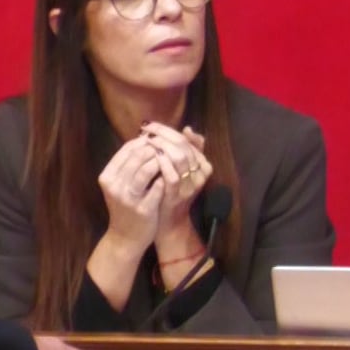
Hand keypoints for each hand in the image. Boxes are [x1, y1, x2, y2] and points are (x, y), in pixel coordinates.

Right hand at [96, 135, 164, 255]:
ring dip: (161, 161)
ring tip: (170, 161)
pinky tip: (171, 177)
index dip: (145, 141)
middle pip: (138, 155)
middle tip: (167, 148)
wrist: (125, 238)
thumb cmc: (125, 206)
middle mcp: (115, 186)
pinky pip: (158, 187)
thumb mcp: (119, 184)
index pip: (127, 149)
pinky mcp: (143, 209)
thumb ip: (128, 163)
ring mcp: (128, 198)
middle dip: (155, 148)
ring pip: (148, 168)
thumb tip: (145, 136)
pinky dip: (166, 179)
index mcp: (107, 176)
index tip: (158, 140)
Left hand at [143, 123, 210, 253]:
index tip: (152, 125)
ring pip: (180, 157)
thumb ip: (186, 151)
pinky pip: (172, 176)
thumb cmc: (170, 193)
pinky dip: (161, 163)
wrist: (168, 223)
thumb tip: (188, 129)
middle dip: (163, 134)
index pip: (187, 140)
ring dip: (161, 145)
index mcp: (203, 166)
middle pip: (183, 145)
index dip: (168, 130)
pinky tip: (150, 156)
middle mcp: (199, 175)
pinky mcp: (177, 196)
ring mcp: (189, 186)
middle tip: (147, 129)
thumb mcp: (179, 170)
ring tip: (147, 140)